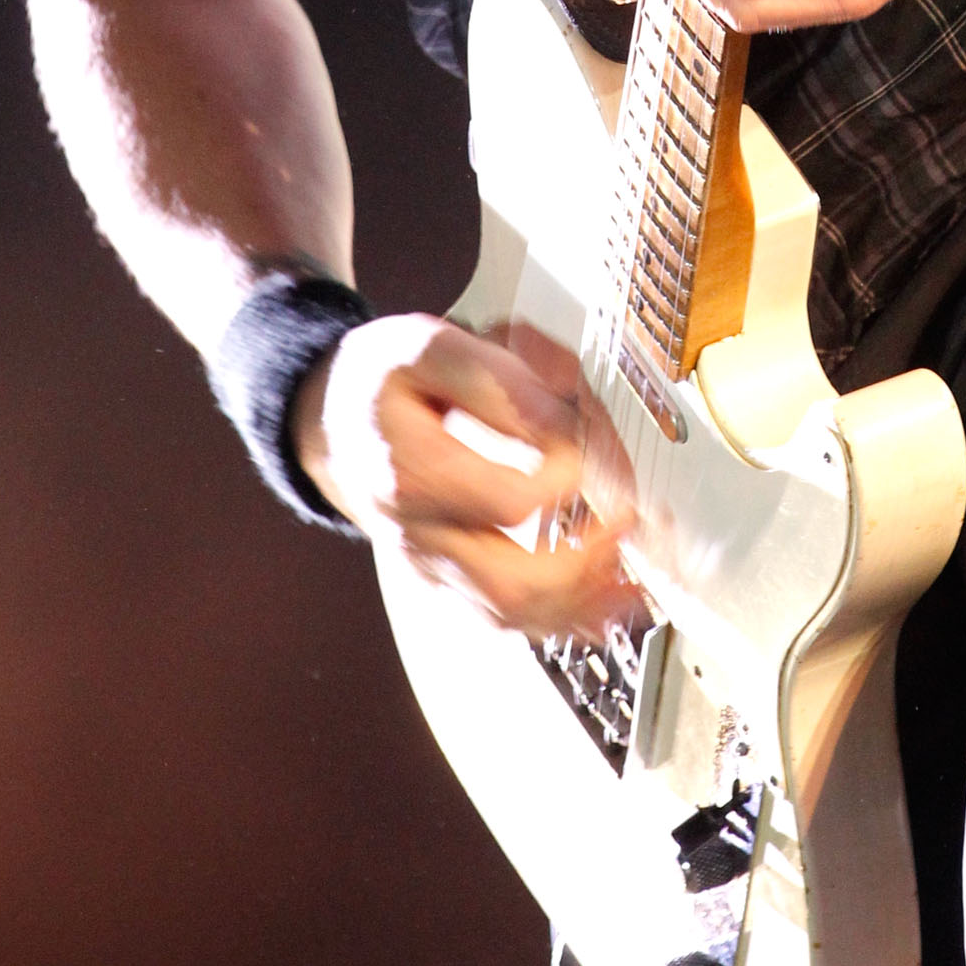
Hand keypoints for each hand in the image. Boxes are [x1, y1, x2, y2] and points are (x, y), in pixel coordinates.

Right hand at [291, 313, 643, 639]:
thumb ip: (497, 377)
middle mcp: (418, 535)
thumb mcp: (426, 345)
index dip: (564, 474)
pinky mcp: (444, 581)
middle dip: (587, 566)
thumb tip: (561, 411)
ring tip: (634, 581)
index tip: (584, 439)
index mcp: (412, 474)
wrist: (331, 421)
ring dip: (582, 607)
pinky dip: (561, 620)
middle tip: (628, 521)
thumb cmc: (381, 380)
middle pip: (513, 586)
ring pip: (511, 616)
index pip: (511, 501)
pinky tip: (606, 606)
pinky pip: (504, 620)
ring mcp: (431, 566)